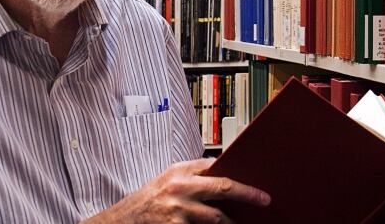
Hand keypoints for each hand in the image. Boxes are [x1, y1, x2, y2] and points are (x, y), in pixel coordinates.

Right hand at [83, 158, 270, 223]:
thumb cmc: (146, 203)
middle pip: (222, 188)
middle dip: (247, 194)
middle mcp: (179, 187)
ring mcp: (178, 209)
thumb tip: (222, 178)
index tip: (254, 181)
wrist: (120, 222)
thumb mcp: (166, 182)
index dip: (236, 173)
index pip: (214, 166)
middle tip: (264, 200)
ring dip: (232, 223)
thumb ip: (191, 178)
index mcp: (178, 171)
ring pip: (217, 218)